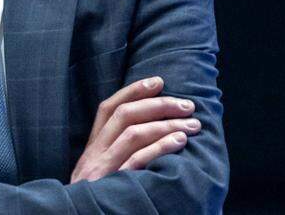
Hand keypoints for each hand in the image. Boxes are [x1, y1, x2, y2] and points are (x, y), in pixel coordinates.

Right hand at [70, 76, 199, 182]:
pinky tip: (180, 143)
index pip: (107, 109)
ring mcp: (101, 171)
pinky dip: (160, 147)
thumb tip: (155, 133)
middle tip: (187, 106)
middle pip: (124, 115)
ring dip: (166, 124)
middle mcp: (93, 156)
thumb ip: (119, 157)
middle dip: (158, 105)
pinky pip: (137, 160)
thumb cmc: (101, 203)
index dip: (132, 91)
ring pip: (132, 133)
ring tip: (192, 125)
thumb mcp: (104, 178)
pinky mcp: (113, 186)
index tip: (158, 81)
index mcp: (92, 151)